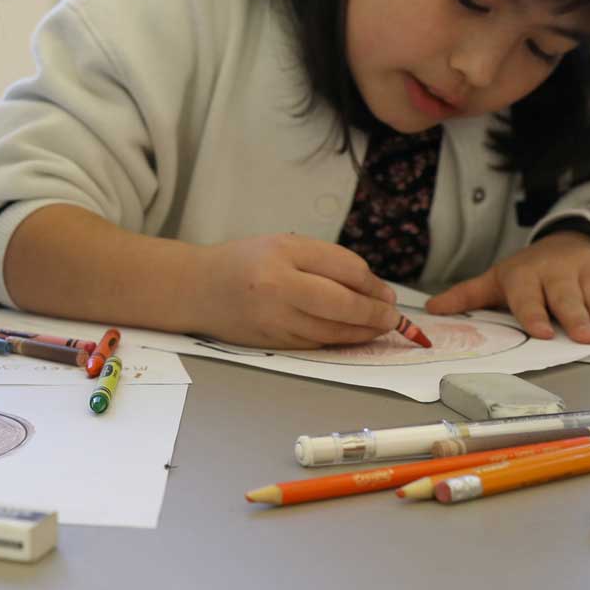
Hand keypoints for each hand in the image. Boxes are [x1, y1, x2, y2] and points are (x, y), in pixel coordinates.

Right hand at [195, 233, 399, 348]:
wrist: (197, 288)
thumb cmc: (243, 261)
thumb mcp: (284, 245)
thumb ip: (328, 261)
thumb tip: (374, 290)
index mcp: (284, 255)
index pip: (347, 271)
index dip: (374, 286)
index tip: (387, 294)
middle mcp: (278, 288)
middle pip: (344, 306)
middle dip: (376, 315)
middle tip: (392, 317)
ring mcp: (274, 320)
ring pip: (334, 332)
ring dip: (362, 333)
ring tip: (376, 327)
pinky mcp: (272, 344)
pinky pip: (316, 344)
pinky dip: (337, 341)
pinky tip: (347, 335)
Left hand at [422, 231, 589, 342]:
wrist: (563, 241)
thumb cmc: (527, 273)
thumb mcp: (496, 281)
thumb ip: (467, 296)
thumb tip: (430, 310)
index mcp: (525, 276)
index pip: (528, 297)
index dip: (534, 314)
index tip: (541, 332)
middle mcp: (557, 271)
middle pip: (567, 297)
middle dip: (576, 316)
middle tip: (587, 338)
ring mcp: (588, 270)